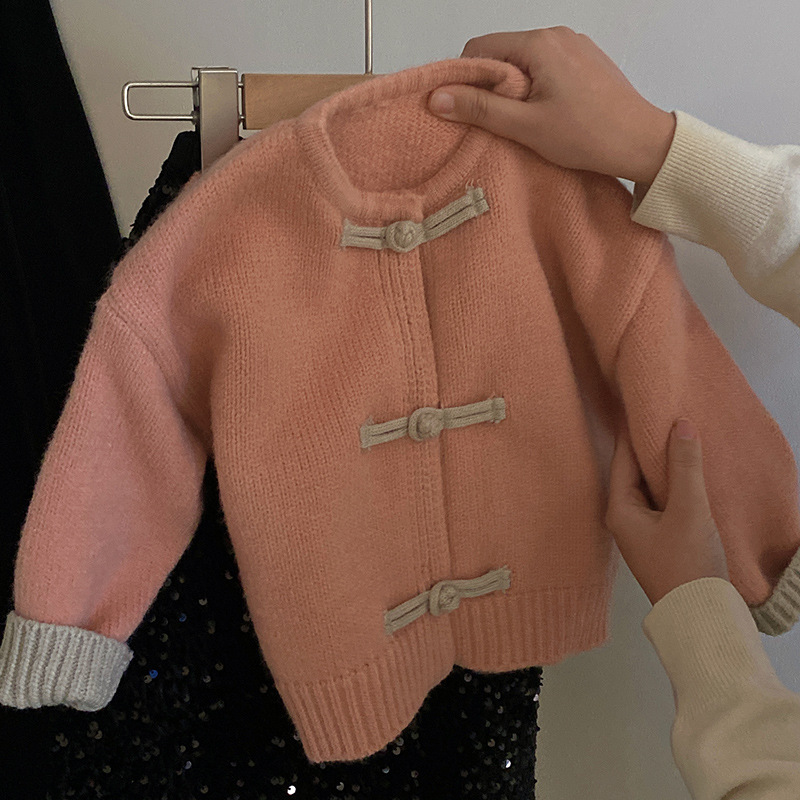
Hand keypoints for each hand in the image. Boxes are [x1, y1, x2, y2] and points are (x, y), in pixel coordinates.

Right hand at [427, 27, 676, 185]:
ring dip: (515, 90)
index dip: (465, 79)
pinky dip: (537, 88)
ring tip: (526, 123)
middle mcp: (557, 34)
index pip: (480, 48)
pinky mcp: (586, 60)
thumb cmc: (586, 135)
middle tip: (499, 123)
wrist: (642, 142)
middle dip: (491, 86)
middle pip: (502, 53)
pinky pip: (547, 67)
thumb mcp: (525, 126)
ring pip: (524, 62)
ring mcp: (575, 45)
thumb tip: (436, 98)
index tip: (466, 111)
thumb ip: (479, 109)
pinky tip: (548, 115)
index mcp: (539, 43)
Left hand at [605, 417, 729, 605]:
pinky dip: (673, 485)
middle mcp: (624, 518)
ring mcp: (642, 530)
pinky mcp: (660, 538)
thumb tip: (680, 426)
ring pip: (650, 486)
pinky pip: (662, 501)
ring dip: (664, 467)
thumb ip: (685, 466)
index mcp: (619, 510)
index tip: (643, 406)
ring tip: (680, 439)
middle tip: (665, 417)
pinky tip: (689, 474)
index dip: (634, 433)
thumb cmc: (687, 567)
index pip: (623, 459)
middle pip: (634, 472)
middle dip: (650, 447)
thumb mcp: (689, 510)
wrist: (701, 616)